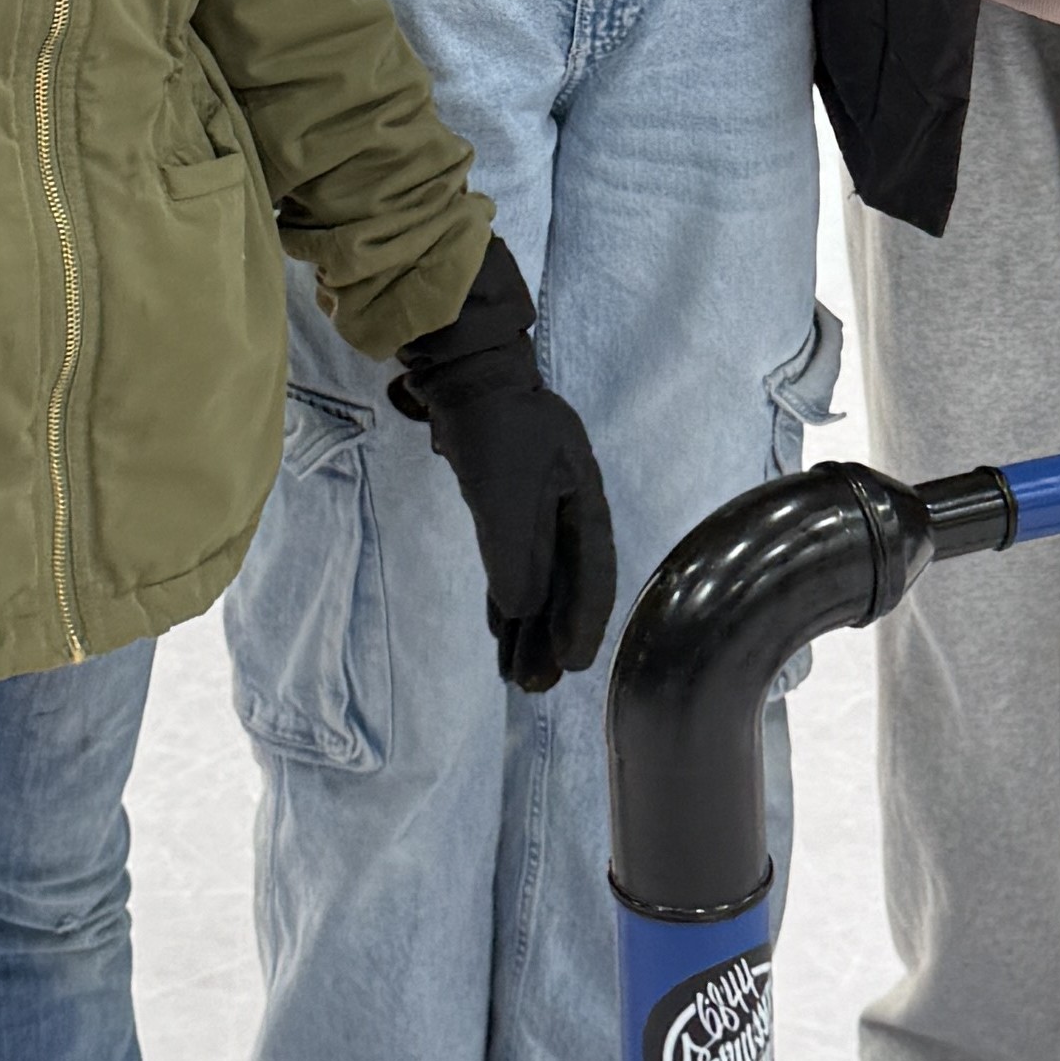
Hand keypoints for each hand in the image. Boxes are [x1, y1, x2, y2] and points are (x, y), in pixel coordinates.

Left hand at [387, 245, 617, 691]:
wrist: (466, 373)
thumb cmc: (494, 427)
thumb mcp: (505, 494)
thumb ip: (516, 553)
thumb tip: (521, 610)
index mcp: (584, 500)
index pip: (592, 573)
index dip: (583, 622)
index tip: (573, 666)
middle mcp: (570, 506)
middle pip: (566, 584)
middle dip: (551, 637)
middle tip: (536, 687)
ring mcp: (541, 503)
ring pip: (538, 576)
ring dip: (526, 625)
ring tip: (515, 673)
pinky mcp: (510, 501)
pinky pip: (514, 561)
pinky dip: (507, 596)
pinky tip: (500, 628)